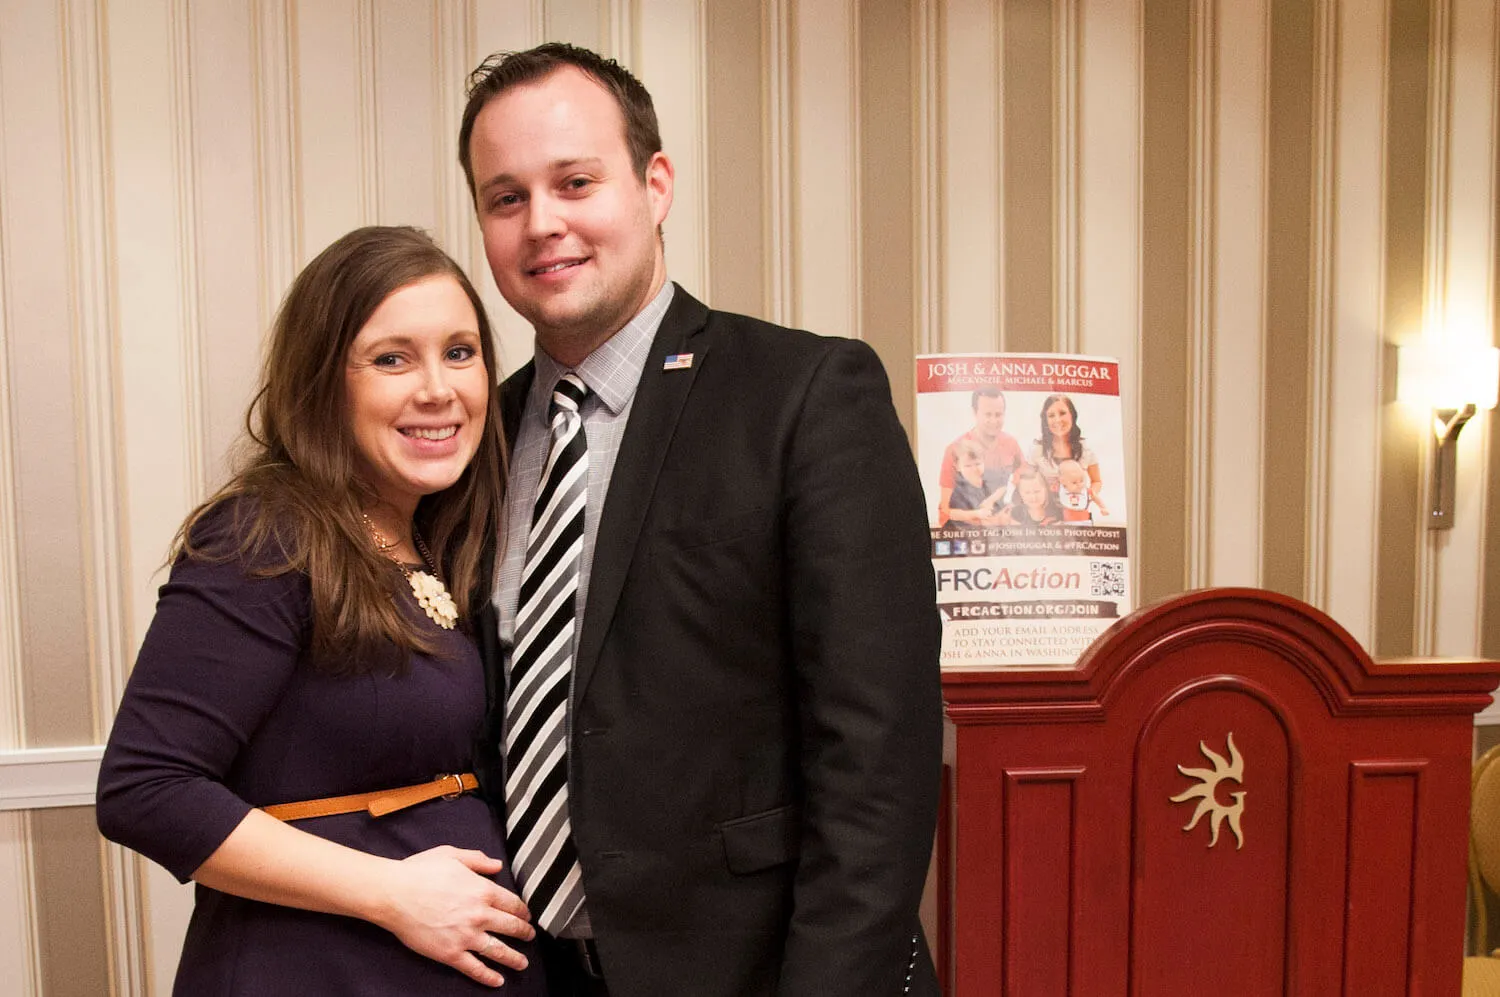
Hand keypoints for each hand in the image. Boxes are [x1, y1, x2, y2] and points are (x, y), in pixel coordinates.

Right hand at [371, 845, 534, 986]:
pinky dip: (488, 976)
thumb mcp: (452, 855)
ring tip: (523, 963)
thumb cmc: (419, 872)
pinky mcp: (450, 953)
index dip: (523, 911)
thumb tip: (497, 865)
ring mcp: (465, 936)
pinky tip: (498, 981)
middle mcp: (479, 915)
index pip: (512, 903)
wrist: (393, 894)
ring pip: (498, 950)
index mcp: (482, 890)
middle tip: (530, 936)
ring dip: (514, 958)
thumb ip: (478, 859)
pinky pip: (474, 968)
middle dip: (524, 933)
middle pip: (511, 927)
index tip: (527, 915)